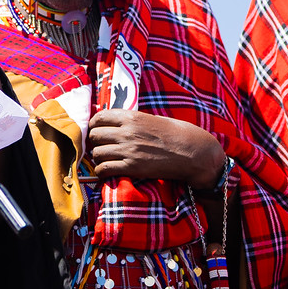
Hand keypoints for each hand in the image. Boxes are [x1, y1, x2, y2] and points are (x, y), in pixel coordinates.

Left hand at [82, 111, 224, 187]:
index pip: (100, 117)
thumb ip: (132, 121)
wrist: (193, 152)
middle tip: (101, 146)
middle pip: (95, 135)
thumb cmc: (177, 134)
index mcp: (132, 117)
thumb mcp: (152, 119)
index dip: (94, 125)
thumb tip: (115, 123)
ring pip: (97, 153)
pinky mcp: (132, 167)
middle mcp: (127, 132)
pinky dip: (101, 171)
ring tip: (105, 159)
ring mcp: (128, 150)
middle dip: (95, 141)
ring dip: (98, 157)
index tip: (96, 130)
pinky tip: (107, 171)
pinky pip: (104, 169)